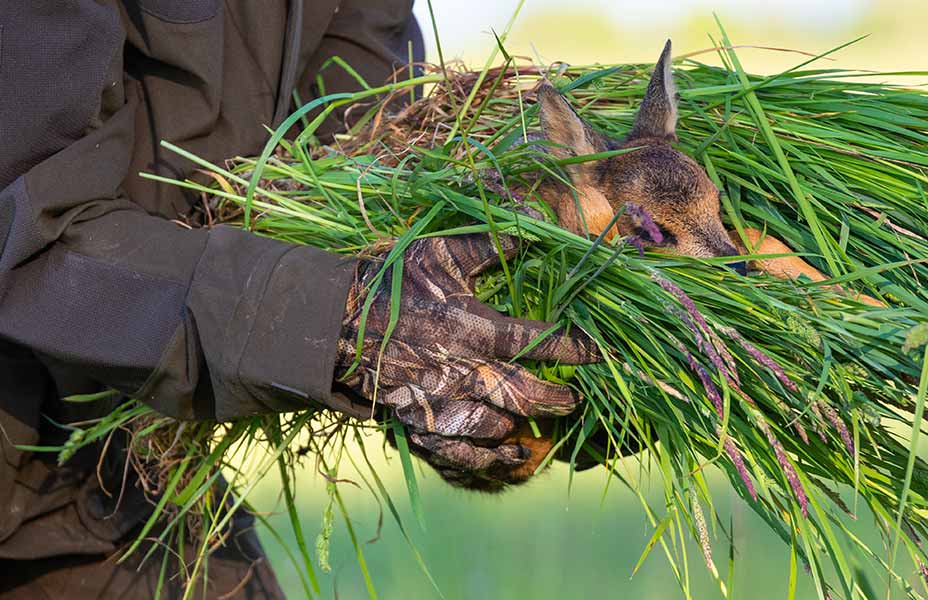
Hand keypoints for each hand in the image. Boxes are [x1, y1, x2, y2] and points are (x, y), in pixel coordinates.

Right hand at [336, 232, 598, 490]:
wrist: (329, 321)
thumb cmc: (390, 282)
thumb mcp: (440, 252)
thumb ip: (491, 244)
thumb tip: (538, 225)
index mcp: (474, 328)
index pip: (539, 343)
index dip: (574, 349)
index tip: (598, 352)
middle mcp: (463, 371)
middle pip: (526, 395)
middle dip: (558, 399)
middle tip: (576, 399)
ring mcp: (440, 402)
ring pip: (498, 427)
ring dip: (527, 426)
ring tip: (548, 421)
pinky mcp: (418, 423)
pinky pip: (459, 453)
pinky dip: (489, 460)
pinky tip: (510, 457)